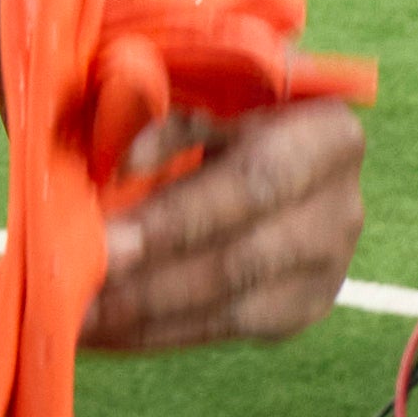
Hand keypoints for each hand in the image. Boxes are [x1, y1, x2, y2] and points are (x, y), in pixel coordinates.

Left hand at [80, 97, 364, 352]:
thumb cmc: (213, 97)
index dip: (180, 215)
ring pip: (231, 306)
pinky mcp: (300, 306)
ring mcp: (328, 265)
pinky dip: (155, 331)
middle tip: (78, 292)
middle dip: (151, 279)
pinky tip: (101, 331)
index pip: (255, 182)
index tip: (107, 240)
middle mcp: (342, 204)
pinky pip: (223, 330)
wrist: (260, 138)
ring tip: (75, 317)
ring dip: (143, 314)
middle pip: (243, 256)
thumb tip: (119, 166)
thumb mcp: (193, 84)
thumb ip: (158, 114)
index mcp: (326, 131)